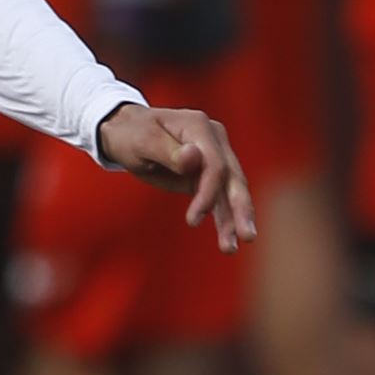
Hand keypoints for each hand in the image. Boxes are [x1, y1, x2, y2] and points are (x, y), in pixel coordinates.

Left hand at [96, 101, 256, 249]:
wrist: (127, 131)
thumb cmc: (132, 134)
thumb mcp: (142, 141)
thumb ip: (168, 150)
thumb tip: (194, 157)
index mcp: (199, 127)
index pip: (215, 164)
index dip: (208, 193)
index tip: (192, 221)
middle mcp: (213, 140)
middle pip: (232, 177)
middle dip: (240, 209)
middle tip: (247, 237)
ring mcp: (214, 156)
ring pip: (230, 191)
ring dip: (233, 220)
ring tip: (230, 248)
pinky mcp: (208, 174)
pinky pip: (219, 198)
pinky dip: (223, 218)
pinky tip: (227, 240)